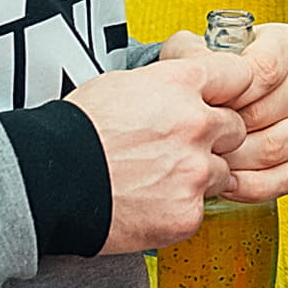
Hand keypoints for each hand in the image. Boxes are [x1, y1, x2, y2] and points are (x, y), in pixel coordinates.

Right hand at [63, 35, 245, 254]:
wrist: (49, 183)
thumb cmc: (76, 132)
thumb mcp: (122, 84)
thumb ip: (167, 83)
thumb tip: (185, 85)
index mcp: (181, 84)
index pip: (238, 75)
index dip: (229, 90)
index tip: (222, 99)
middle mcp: (196, 124)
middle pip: (235, 127)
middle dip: (214, 137)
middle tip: (177, 147)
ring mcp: (196, 171)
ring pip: (223, 172)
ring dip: (200, 175)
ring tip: (158, 178)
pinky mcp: (188, 212)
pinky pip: (202, 208)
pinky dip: (181, 207)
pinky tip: (151, 202)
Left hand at [192, 20, 287, 201]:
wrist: (220, 102)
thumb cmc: (207, 76)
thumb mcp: (189, 54)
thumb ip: (193, 58)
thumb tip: (203, 76)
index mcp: (287, 43)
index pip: (264, 71)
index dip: (231, 94)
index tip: (207, 105)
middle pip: (267, 114)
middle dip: (226, 133)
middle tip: (199, 141)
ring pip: (277, 148)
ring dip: (236, 163)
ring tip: (210, 161)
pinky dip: (256, 186)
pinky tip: (230, 181)